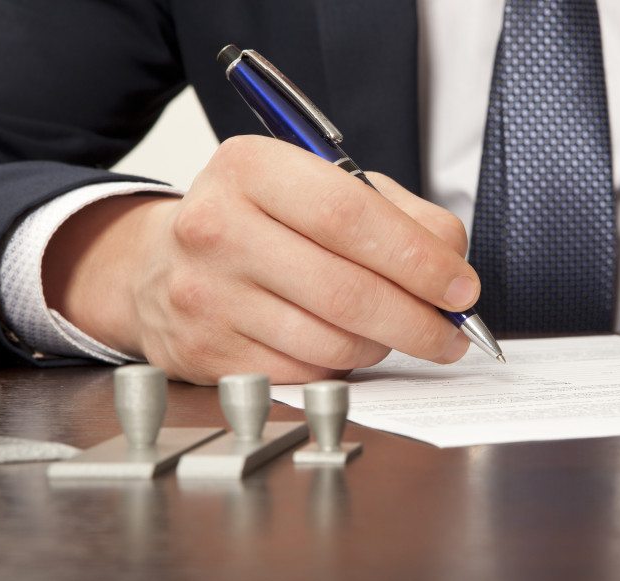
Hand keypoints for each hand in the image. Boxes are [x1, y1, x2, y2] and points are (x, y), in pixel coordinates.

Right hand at [44, 135, 477, 383]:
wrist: (158, 266)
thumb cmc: (260, 221)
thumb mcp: (322, 187)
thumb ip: (398, 215)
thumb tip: (453, 266)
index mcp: (250, 168)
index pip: (349, 215)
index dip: (418, 259)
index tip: (462, 287)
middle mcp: (217, 229)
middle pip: (345, 290)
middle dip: (418, 320)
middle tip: (455, 332)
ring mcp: (206, 296)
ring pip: (330, 341)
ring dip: (384, 344)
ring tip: (396, 331)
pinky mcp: (207, 353)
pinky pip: (305, 373)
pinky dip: (343, 365)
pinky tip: (346, 344)